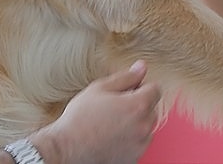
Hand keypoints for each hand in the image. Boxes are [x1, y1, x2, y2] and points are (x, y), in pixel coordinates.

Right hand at [32, 61, 160, 163]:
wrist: (66, 149)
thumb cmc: (80, 119)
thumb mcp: (100, 89)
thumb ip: (126, 77)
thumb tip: (141, 67)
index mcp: (138, 105)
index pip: (156, 89)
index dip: (141, 86)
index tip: (127, 91)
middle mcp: (144, 126)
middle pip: (152, 108)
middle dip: (138, 105)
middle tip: (114, 107)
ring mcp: (140, 145)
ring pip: (146, 126)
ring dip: (136, 122)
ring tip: (111, 123)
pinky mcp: (134, 158)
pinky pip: (139, 143)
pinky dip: (131, 139)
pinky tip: (112, 136)